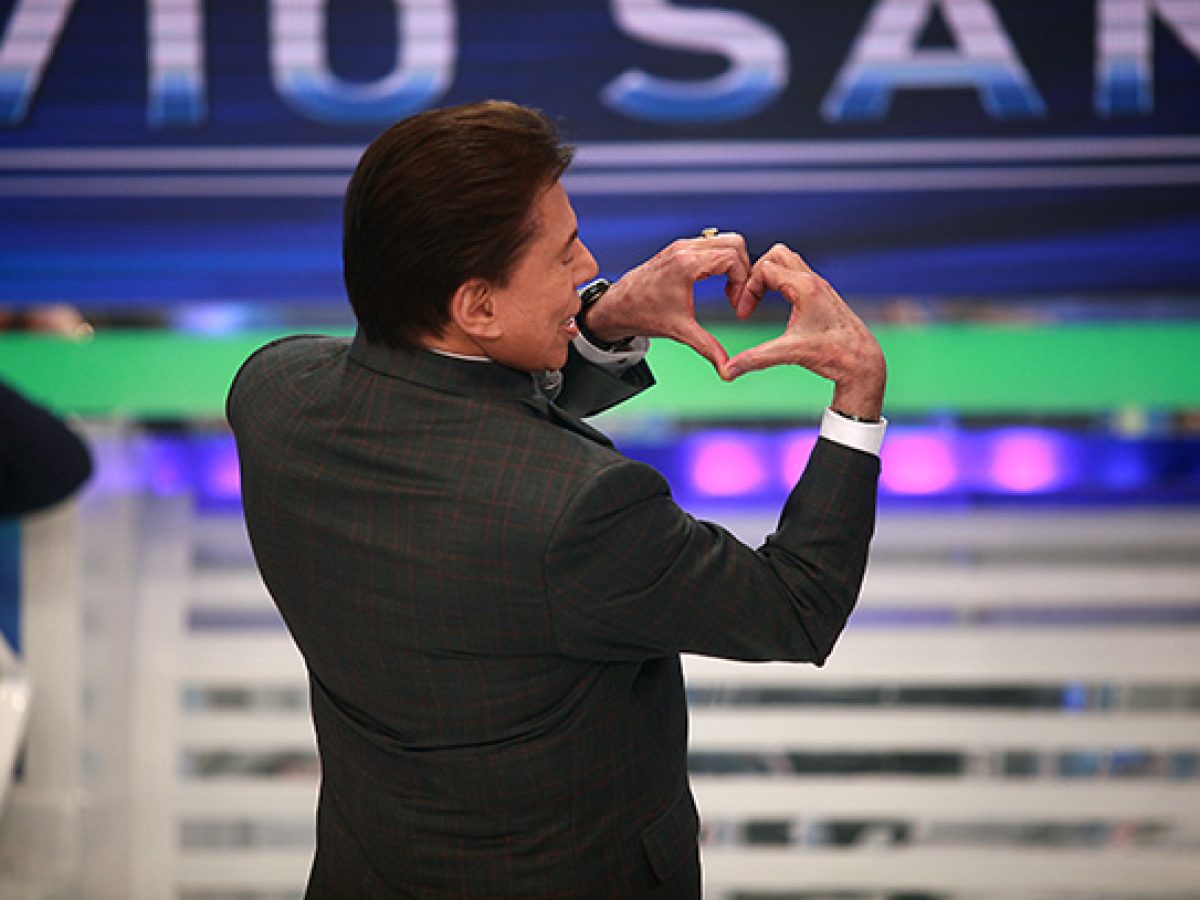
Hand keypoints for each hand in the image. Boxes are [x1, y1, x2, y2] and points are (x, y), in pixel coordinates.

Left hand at [582, 232, 751, 377]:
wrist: (616, 307)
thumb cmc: (641, 313)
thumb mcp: (680, 331)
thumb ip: (707, 347)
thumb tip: (726, 368)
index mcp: (686, 263)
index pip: (733, 257)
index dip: (742, 281)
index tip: (735, 303)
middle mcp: (685, 248)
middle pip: (734, 243)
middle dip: (743, 269)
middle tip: (737, 294)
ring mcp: (682, 246)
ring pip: (724, 241)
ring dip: (733, 264)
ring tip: (728, 290)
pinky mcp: (679, 249)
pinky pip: (712, 245)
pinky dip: (721, 261)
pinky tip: (716, 282)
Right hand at [725, 244, 885, 418]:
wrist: (863, 360)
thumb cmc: (833, 354)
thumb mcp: (789, 354)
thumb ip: (755, 359)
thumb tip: (727, 371)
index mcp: (805, 288)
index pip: (764, 269)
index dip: (747, 290)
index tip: (743, 314)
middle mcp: (813, 281)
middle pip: (776, 254)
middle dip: (756, 274)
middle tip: (749, 298)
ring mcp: (819, 286)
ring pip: (788, 261)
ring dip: (770, 276)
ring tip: (759, 299)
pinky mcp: (822, 294)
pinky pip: (796, 275)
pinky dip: (781, 283)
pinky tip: (779, 305)